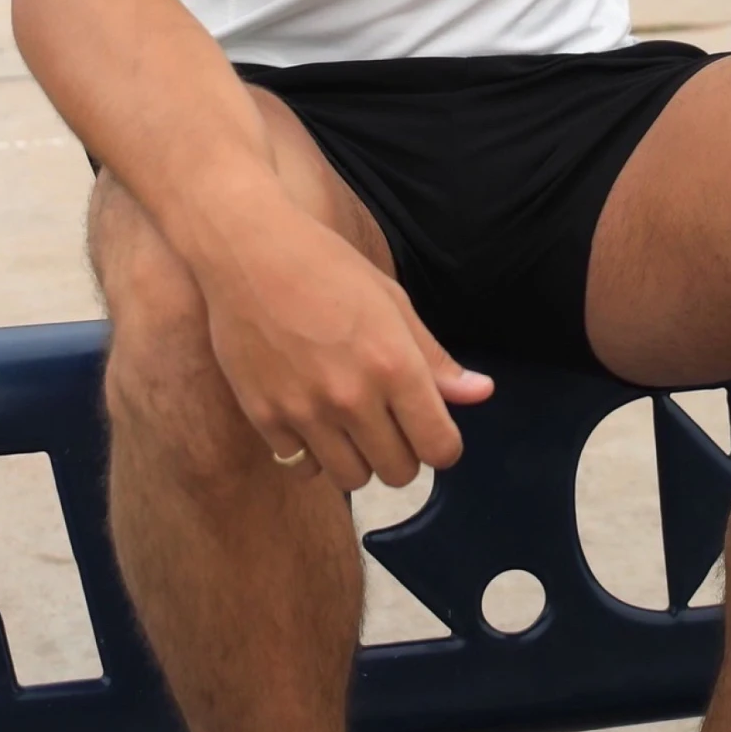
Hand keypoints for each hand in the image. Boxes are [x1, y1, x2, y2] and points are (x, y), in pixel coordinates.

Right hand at [196, 203, 492, 493]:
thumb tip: (482, 394)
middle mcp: (354, 398)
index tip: (429, 428)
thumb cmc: (327, 266)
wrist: (248, 251)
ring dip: (358, 458)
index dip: (442, 444)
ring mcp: (306, 413)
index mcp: (394, 364)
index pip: (440, 448)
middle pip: (400, 473)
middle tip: (387, 419)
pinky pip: (304, 469)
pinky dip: (311, 453)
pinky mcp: (266, 419)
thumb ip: (435, 358)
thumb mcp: (391, 301)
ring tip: (347, 421)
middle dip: (402, 452)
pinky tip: (308, 415)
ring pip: (353, 480)